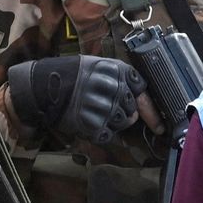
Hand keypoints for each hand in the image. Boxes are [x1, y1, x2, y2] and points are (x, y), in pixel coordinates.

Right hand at [4, 52, 143, 147]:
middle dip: (123, 113)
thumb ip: (122, 80)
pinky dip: (100, 133)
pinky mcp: (92, 124)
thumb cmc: (72, 76)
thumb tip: (142, 106)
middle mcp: (113, 88)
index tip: (159, 126)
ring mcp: (103, 107)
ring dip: (112, 122)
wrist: (43, 87)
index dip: (150, 110)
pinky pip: (107, 135)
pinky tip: (88, 122)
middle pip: (132, 110)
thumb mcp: (99, 67)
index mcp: (117, 71)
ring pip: (122, 123)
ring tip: (94, 112)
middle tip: (104, 107)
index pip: (142, 92)